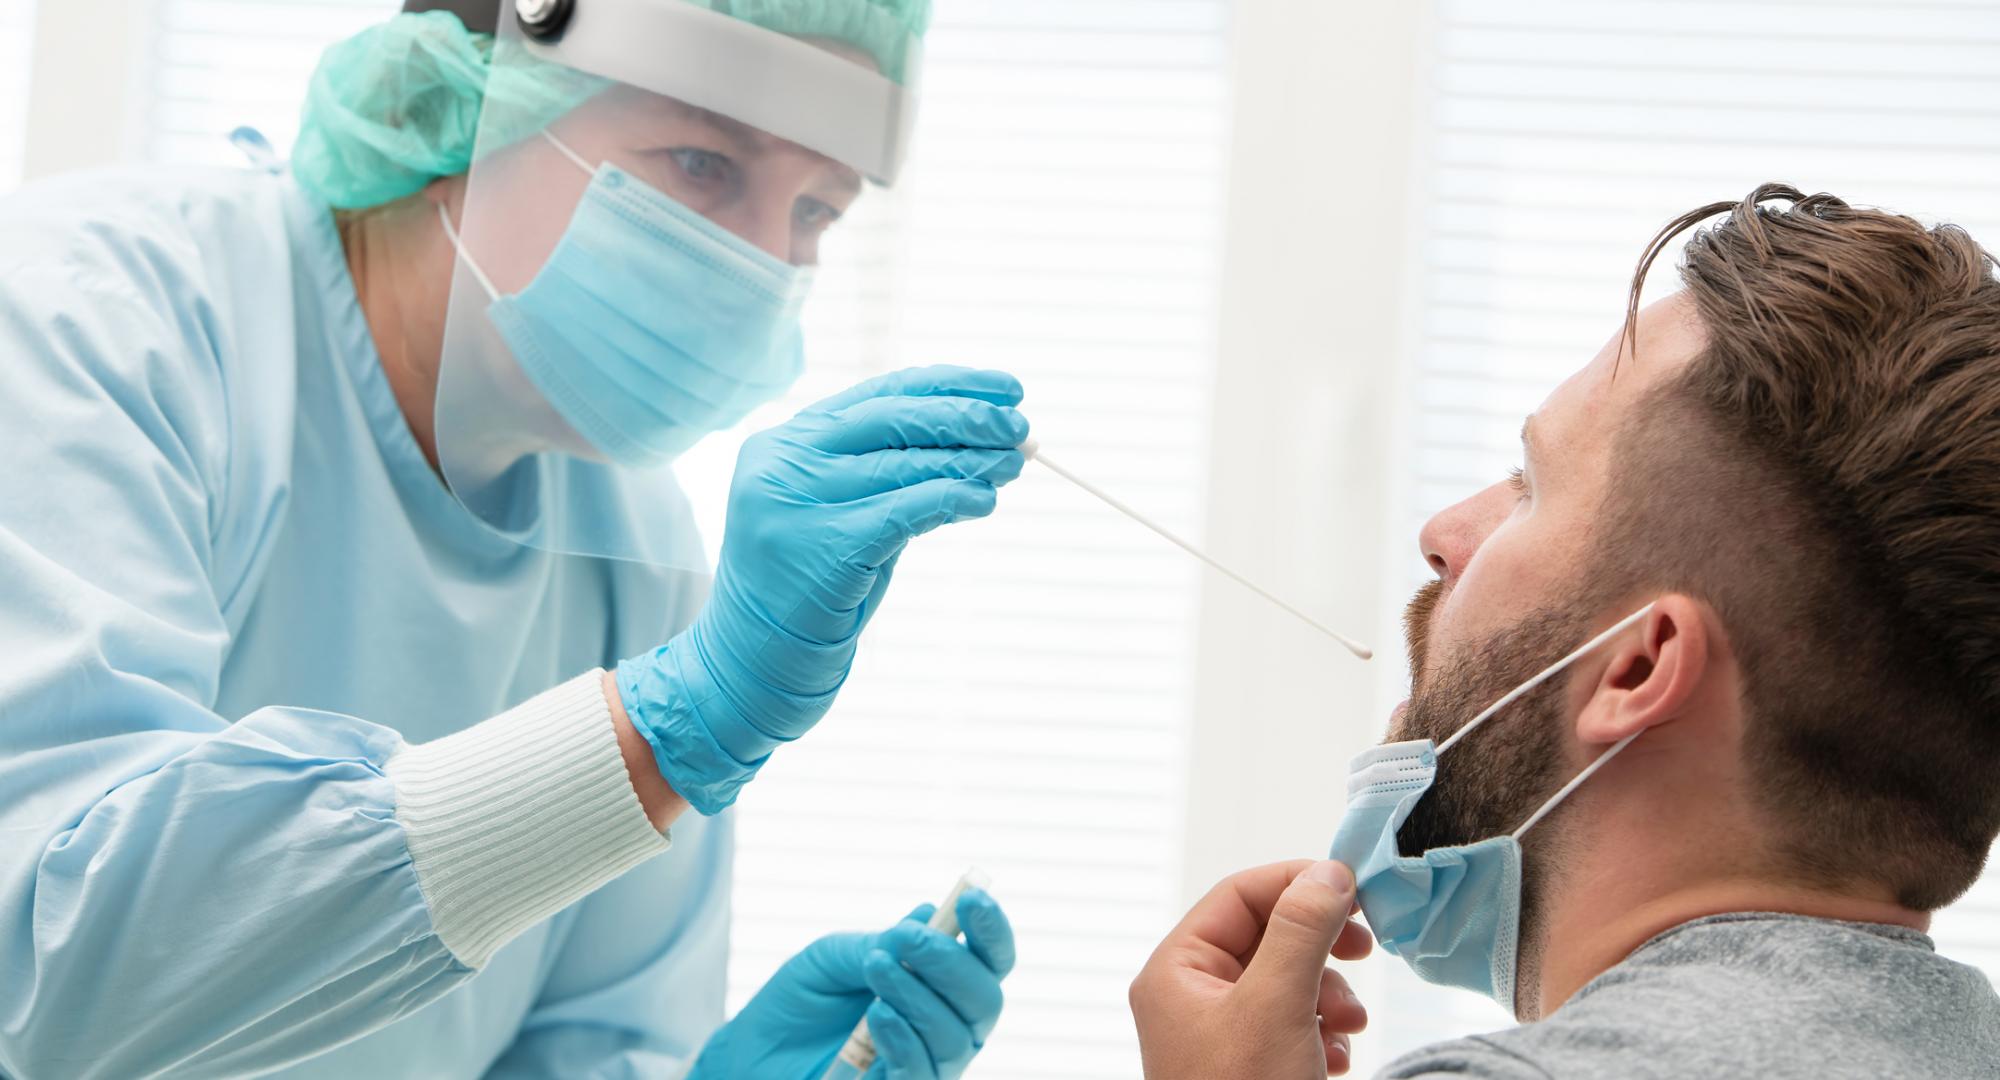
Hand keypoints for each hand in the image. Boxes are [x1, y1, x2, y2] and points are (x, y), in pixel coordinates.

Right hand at [617, 365, 1028, 812]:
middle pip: (892, 418)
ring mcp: (794, 502)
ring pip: (903, 464)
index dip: (950, 384)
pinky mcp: (819, 546)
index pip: (881, 392)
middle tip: (1022, 426)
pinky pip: (903, 510)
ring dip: (970, 461)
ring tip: (1015, 463)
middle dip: (966, 417)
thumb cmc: (813, 587)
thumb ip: (892, 473)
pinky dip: (951, 499)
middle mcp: (782, 462)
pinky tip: (984, 500)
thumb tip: (987, 443)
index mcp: (785, 441)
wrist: (752, 663)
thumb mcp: (844, 512)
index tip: (1008, 388)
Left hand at [689, 889, 1016, 1079]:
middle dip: (951, 963)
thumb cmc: (800, 1001)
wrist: (751, 1052)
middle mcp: (947, 1027)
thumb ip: (881, 943)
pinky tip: (876, 1014)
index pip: (990, 961)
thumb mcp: (833, 956)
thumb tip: (930, 914)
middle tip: (908, 939)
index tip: (971, 897)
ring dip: (918, 996)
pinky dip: (905, 1039)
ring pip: (956, 1038)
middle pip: (986, 1001)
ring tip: (875, 969)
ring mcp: (927, 1066)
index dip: (991, 930)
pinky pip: (923, 1075)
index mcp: (941, 986)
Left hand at [1130, 860, 1372, 1078]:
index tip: (1353, 891)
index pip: (1239, 896)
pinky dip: (1322, 1033)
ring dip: (1329, 995)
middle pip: (1266, 936)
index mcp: (1176, 971)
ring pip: (1286, 981)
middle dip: (1320, 947)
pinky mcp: (1250, 1068)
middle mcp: (1192, 997)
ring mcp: (1220, 1035)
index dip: (1297, 884)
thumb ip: (1301, 931)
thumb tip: (1327, 871)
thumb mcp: (1276, 1005)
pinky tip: (1335, 1059)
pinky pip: (1292, 1025)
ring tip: (1347, 1026)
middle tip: (1365, 951)